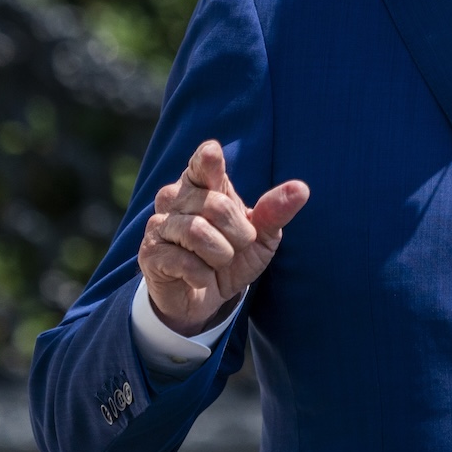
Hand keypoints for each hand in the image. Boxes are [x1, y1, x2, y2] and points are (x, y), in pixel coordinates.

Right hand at [139, 139, 308, 335]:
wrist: (204, 297)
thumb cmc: (232, 255)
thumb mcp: (261, 236)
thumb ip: (275, 211)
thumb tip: (302, 189)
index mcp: (203, 184)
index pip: (202, 163)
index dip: (207, 159)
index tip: (212, 154)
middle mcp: (175, 197)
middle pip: (217, 206)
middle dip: (238, 234)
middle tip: (236, 247)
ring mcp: (159, 224)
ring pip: (198, 233)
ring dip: (220, 255)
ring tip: (217, 262)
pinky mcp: (150, 253)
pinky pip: (184, 262)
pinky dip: (202, 274)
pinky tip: (199, 277)